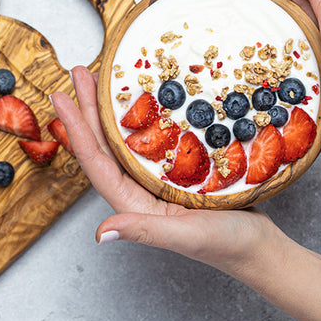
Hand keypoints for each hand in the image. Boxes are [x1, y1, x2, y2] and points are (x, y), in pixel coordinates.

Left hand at [51, 65, 281, 278]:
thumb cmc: (227, 246)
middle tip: (77, 72)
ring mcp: (154, 178)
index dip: (76, 127)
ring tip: (99, 77)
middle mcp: (136, 188)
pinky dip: (140, 116)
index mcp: (131, 203)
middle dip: (87, 107)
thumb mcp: (185, 235)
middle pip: (103, 143)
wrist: (260, 248)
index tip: (60, 96)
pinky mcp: (174, 169)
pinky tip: (141, 97)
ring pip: (123, 138)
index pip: (95, 160)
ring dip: (108, 108)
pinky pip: (149, 138)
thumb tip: (100, 234)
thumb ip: (144, 231)